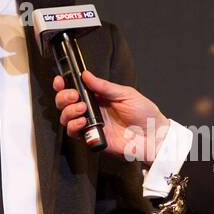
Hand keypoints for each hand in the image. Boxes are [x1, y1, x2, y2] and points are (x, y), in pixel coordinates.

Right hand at [53, 70, 168, 163]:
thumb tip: (86, 75)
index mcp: (98, 97)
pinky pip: (75, 133)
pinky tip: (84, 122)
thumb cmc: (144, 113)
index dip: (64, 85)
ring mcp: (91, 125)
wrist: (153, 135)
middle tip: (73, 96)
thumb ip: (104, 86)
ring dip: (68, 111)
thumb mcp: (125, 94)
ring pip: (66, 118)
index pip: (76, 89)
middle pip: (65, 103)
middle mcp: (92, 111)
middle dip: (63, 97)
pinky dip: (74, 126)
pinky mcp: (92, 139)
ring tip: (81, 109)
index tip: (60, 81)